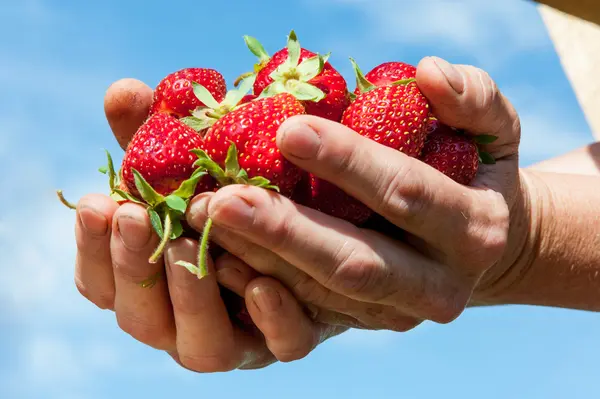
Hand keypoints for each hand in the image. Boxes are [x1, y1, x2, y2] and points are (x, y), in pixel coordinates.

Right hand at [73, 79, 343, 371]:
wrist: (318, 220)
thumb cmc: (234, 193)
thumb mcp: (195, 164)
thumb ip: (157, 136)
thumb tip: (125, 91)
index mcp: (153, 284)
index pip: (103, 285)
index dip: (93, 250)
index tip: (98, 203)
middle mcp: (187, 320)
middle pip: (142, 321)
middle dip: (133, 268)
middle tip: (137, 217)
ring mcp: (240, 338)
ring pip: (201, 349)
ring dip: (189, 297)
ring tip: (187, 245)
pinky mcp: (291, 336)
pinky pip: (280, 345)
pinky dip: (270, 318)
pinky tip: (264, 282)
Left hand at [184, 57, 525, 329]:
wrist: (487, 245)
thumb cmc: (480, 172)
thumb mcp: (494, 128)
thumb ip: (474, 96)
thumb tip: (430, 71)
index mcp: (475, 229)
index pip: (404, 192)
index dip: (347, 162)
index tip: (287, 129)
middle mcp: (439, 286)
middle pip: (354, 262)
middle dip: (284, 231)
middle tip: (220, 198)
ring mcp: (398, 314)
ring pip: (324, 293)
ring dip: (260, 259)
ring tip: (203, 220)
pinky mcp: (367, 323)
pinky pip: (310, 311)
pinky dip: (262, 284)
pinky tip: (220, 254)